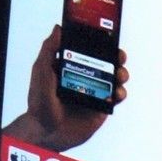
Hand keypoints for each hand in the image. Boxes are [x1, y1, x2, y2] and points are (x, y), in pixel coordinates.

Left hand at [3, 25, 122, 152]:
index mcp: (71, 65)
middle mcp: (85, 76)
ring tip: (119, 74)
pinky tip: (117, 92)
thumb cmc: (40, 102)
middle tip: (118, 55)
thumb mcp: (41, 71)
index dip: (100, 41)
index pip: (88, 49)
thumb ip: (49, 50)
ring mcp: (95, 91)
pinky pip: (117, 97)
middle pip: (106, 62)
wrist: (46, 132)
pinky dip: (121, 92)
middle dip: (116, 56)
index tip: (108, 35)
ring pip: (115, 78)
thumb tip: (58, 28)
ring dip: (121, 73)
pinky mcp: (101, 107)